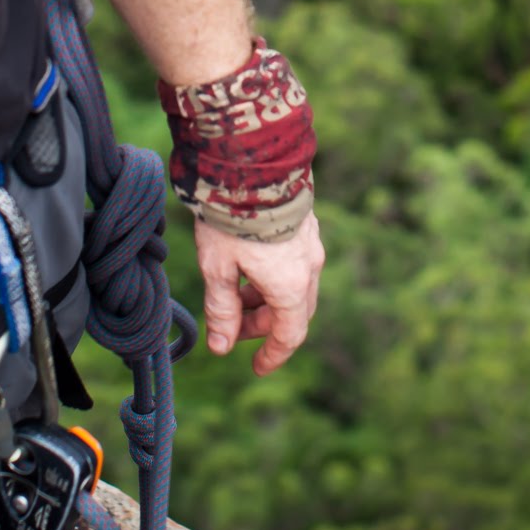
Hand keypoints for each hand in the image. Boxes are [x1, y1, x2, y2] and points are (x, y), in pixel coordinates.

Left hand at [191, 211, 323, 376]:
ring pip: (294, 285)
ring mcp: (311, 242)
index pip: (289, 334)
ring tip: (235, 292)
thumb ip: (222, 310)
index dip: (273, 355)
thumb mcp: (218, 268)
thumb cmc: (231, 218)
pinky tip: (248, 264)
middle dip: (264, 325)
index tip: (257, 368)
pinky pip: (296, 262)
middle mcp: (309, 266)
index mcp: (290, 285)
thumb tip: (222, 348)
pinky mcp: (305, 223)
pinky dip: (274, 276)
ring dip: (267, 299)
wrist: (251, 161)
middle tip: (232, 327)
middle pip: (293, 310)